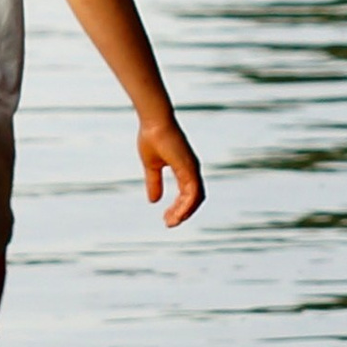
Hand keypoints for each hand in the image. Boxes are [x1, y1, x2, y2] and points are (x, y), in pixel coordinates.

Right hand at [138, 111, 203, 227]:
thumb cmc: (152, 137)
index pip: (188, 194)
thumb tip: (154, 201)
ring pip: (195, 199)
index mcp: (185, 168)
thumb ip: (154, 182)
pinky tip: (177, 214)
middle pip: (194, 199)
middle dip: (183, 213)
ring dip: (184, 213)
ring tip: (171, 222)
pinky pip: (193, 193)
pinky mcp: (190, 168)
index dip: (179, 208)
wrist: (153, 122)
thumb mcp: (151, 166)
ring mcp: (192, 169)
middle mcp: (192, 170)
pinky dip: (187, 206)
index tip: (166, 218)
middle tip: (169, 223)